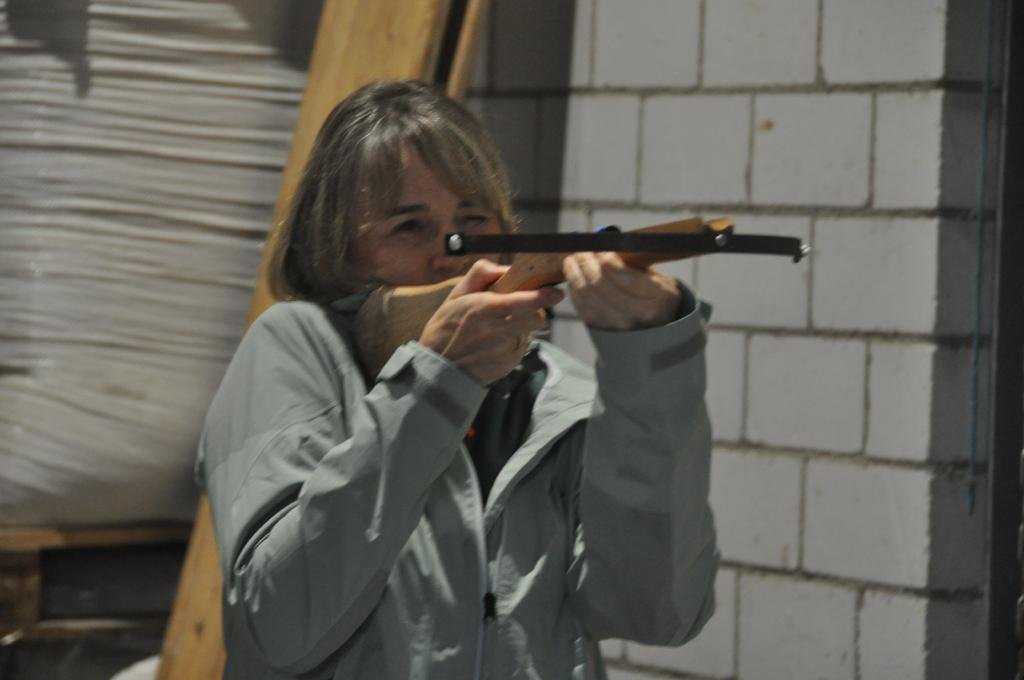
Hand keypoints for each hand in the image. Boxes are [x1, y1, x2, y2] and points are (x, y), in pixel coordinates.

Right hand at [419, 259, 563, 384]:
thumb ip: (481, 274)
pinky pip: (521, 347)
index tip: (556, 292)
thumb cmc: (445, 328)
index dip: (543, 297)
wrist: (440, 369)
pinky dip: (513, 343)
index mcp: (484, 309)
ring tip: (498, 329)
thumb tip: (506, 268)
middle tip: (519, 309)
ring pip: (529, 331)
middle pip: (536, 317)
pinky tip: (494, 345)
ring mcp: (505, 349)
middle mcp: (497, 330)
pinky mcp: (509, 363)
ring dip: (521, 326)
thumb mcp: (455, 295)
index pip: (523, 302)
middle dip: (534, 310)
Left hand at [563, 252, 680, 330]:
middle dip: (587, 263)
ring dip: (575, 274)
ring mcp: (618, 325)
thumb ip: (633, 261)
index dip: (606, 259)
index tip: (602, 249)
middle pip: (600, 285)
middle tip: (582, 250)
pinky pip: (581, 306)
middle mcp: (637, 315)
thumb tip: (603, 243)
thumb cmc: (656, 294)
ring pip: (587, 296)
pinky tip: (573, 277)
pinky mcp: (601, 329)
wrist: (658, 323)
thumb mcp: (656, 275)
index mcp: (657, 297)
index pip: (623, 276)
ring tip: (573, 261)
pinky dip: (574, 289)